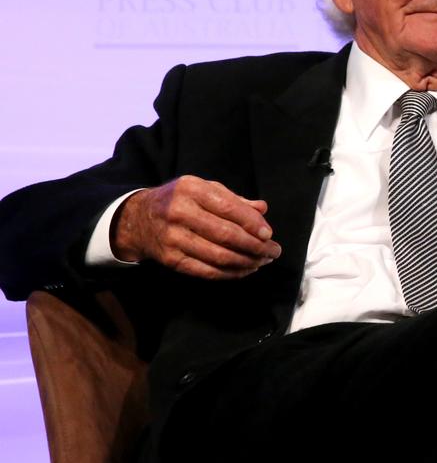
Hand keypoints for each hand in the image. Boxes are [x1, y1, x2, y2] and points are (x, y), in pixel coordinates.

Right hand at [111, 175, 280, 279]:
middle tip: (273, 251)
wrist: (138, 218)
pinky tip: (244, 269)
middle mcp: (179, 212)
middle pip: (226, 235)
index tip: (269, 234)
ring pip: (218, 256)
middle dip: (255, 246)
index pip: (229, 208)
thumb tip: (262, 209)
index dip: (253, 224)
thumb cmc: (179, 201)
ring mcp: (172, 238)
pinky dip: (230, 273)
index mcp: (191, 189)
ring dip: (246, 262)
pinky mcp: (170, 259)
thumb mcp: (203, 189)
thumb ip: (234, 199)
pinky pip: (206, 270)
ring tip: (262, 261)